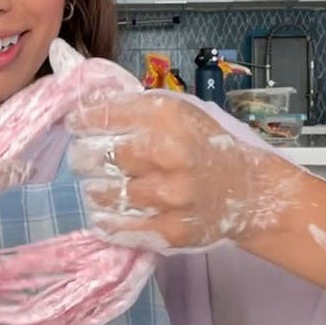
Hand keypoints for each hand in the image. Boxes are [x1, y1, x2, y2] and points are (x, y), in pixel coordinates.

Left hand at [66, 91, 302, 253]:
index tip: (76, 125)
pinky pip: (115, 226)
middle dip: (85, 157)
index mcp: (167, 117)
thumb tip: (82, 94)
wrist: (249, 193)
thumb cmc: (205, 146)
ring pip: (100, 193)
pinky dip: (106, 219)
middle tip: (89, 159)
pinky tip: (112, 211)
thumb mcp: (178, 112)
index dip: (81, 120)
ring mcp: (168, 196)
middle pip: (95, 156)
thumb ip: (133, 106)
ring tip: (108, 185)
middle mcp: (167, 154)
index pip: (102, 115)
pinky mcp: (168, 230)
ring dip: (96, 189)